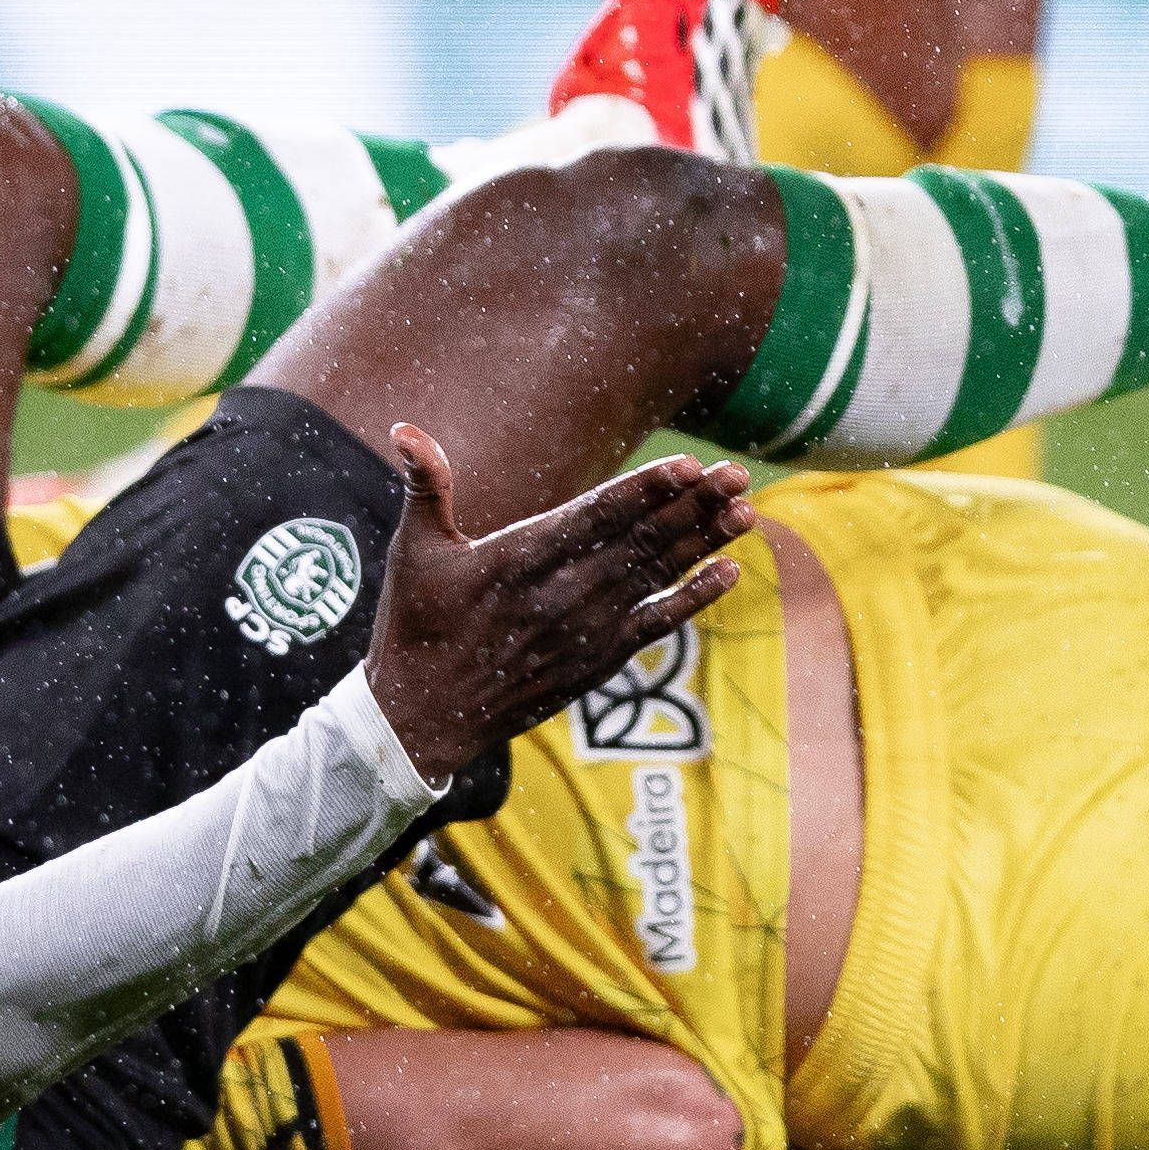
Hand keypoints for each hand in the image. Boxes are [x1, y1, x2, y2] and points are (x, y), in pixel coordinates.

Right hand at [361, 433, 749, 786]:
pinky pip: (655, 625)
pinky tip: (730, 572)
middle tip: (736, 474)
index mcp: (518, 559)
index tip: (688, 465)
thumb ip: (424, 486)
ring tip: (745, 510)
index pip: (596, 516)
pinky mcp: (595, 661)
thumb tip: (403, 429)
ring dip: (703, 543)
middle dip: (692, 506)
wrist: (420, 720)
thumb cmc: (413, 627)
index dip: (645, 490)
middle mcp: (560, 595)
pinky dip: (693, 599)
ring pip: (654, 576)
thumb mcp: (413, 551)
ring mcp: (583, 631)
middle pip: (640, 541)